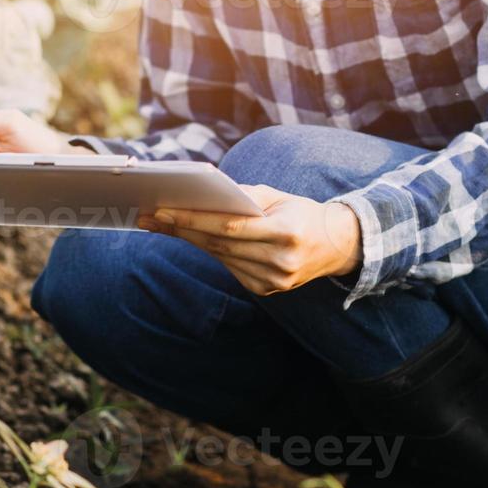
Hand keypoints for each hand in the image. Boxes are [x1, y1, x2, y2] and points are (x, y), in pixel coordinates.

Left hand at [138, 185, 362, 294]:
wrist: (338, 245)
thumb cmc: (303, 213)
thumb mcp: (279, 197)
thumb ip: (244, 197)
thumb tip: (203, 196)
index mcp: (286, 233)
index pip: (228, 226)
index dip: (191, 218)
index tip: (160, 209)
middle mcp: (280, 261)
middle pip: (219, 245)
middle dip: (181, 228)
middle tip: (149, 216)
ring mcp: (274, 280)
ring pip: (221, 258)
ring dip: (190, 240)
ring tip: (161, 224)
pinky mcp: (267, 290)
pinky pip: (231, 268)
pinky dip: (211, 251)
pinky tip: (190, 237)